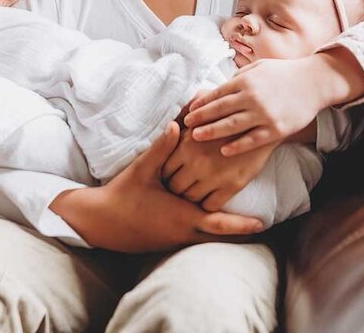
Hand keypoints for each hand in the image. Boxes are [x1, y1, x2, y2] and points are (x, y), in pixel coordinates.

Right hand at [50, 122, 264, 252]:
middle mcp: (182, 231)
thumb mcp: (143, 170)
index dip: (242, 224)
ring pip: (206, 237)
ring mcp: (175, 238)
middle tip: (262, 225)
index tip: (262, 223)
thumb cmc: (123, 196)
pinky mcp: (168, 238)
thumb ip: (163, 148)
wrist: (101, 222)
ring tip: (244, 224)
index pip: (219, 223)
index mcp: (181, 215)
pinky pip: (193, 236)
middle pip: (219, 235)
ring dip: (223, 230)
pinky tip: (210, 220)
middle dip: (239, 230)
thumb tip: (178, 124)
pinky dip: (205, 230)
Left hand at [163, 126, 279, 210]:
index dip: (167, 174)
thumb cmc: (229, 115)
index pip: (164, 170)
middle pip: (175, 187)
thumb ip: (185, 115)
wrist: (261, 124)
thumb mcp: (206, 109)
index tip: (173, 173)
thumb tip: (170, 124)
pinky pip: (210, 205)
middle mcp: (198, 161)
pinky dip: (207, 204)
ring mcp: (216, 175)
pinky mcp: (233, 186)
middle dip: (176, 187)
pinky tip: (209, 195)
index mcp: (187, 144)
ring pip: (191, 198)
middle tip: (182, 184)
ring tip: (195, 189)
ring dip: (191, 196)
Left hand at [184, 54, 339, 154]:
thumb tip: (219, 87)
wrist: (314, 82)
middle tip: (186, 125)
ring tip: (196, 137)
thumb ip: (239, 77)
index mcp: (245, 80)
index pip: (217, 93)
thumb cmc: (283, 73)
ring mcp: (264, 114)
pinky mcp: (276, 129)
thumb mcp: (258, 68)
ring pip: (232, 125)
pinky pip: (252, 139)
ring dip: (212, 131)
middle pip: (219, 109)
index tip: (188, 111)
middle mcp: (252, 97)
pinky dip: (237, 145)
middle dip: (200, 117)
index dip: (201, 103)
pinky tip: (224, 150)